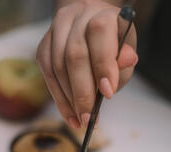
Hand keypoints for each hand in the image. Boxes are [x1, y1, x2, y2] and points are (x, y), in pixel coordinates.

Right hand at [36, 0, 136, 128]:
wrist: (90, 32)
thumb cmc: (112, 47)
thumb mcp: (126, 53)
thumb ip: (125, 62)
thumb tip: (127, 61)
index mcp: (102, 12)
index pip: (99, 32)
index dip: (103, 64)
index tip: (108, 94)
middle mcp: (76, 16)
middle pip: (74, 54)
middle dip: (83, 92)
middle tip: (90, 118)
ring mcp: (56, 31)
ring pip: (57, 67)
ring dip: (69, 99)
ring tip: (82, 120)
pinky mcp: (43, 47)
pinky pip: (47, 75)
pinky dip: (59, 100)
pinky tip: (70, 116)